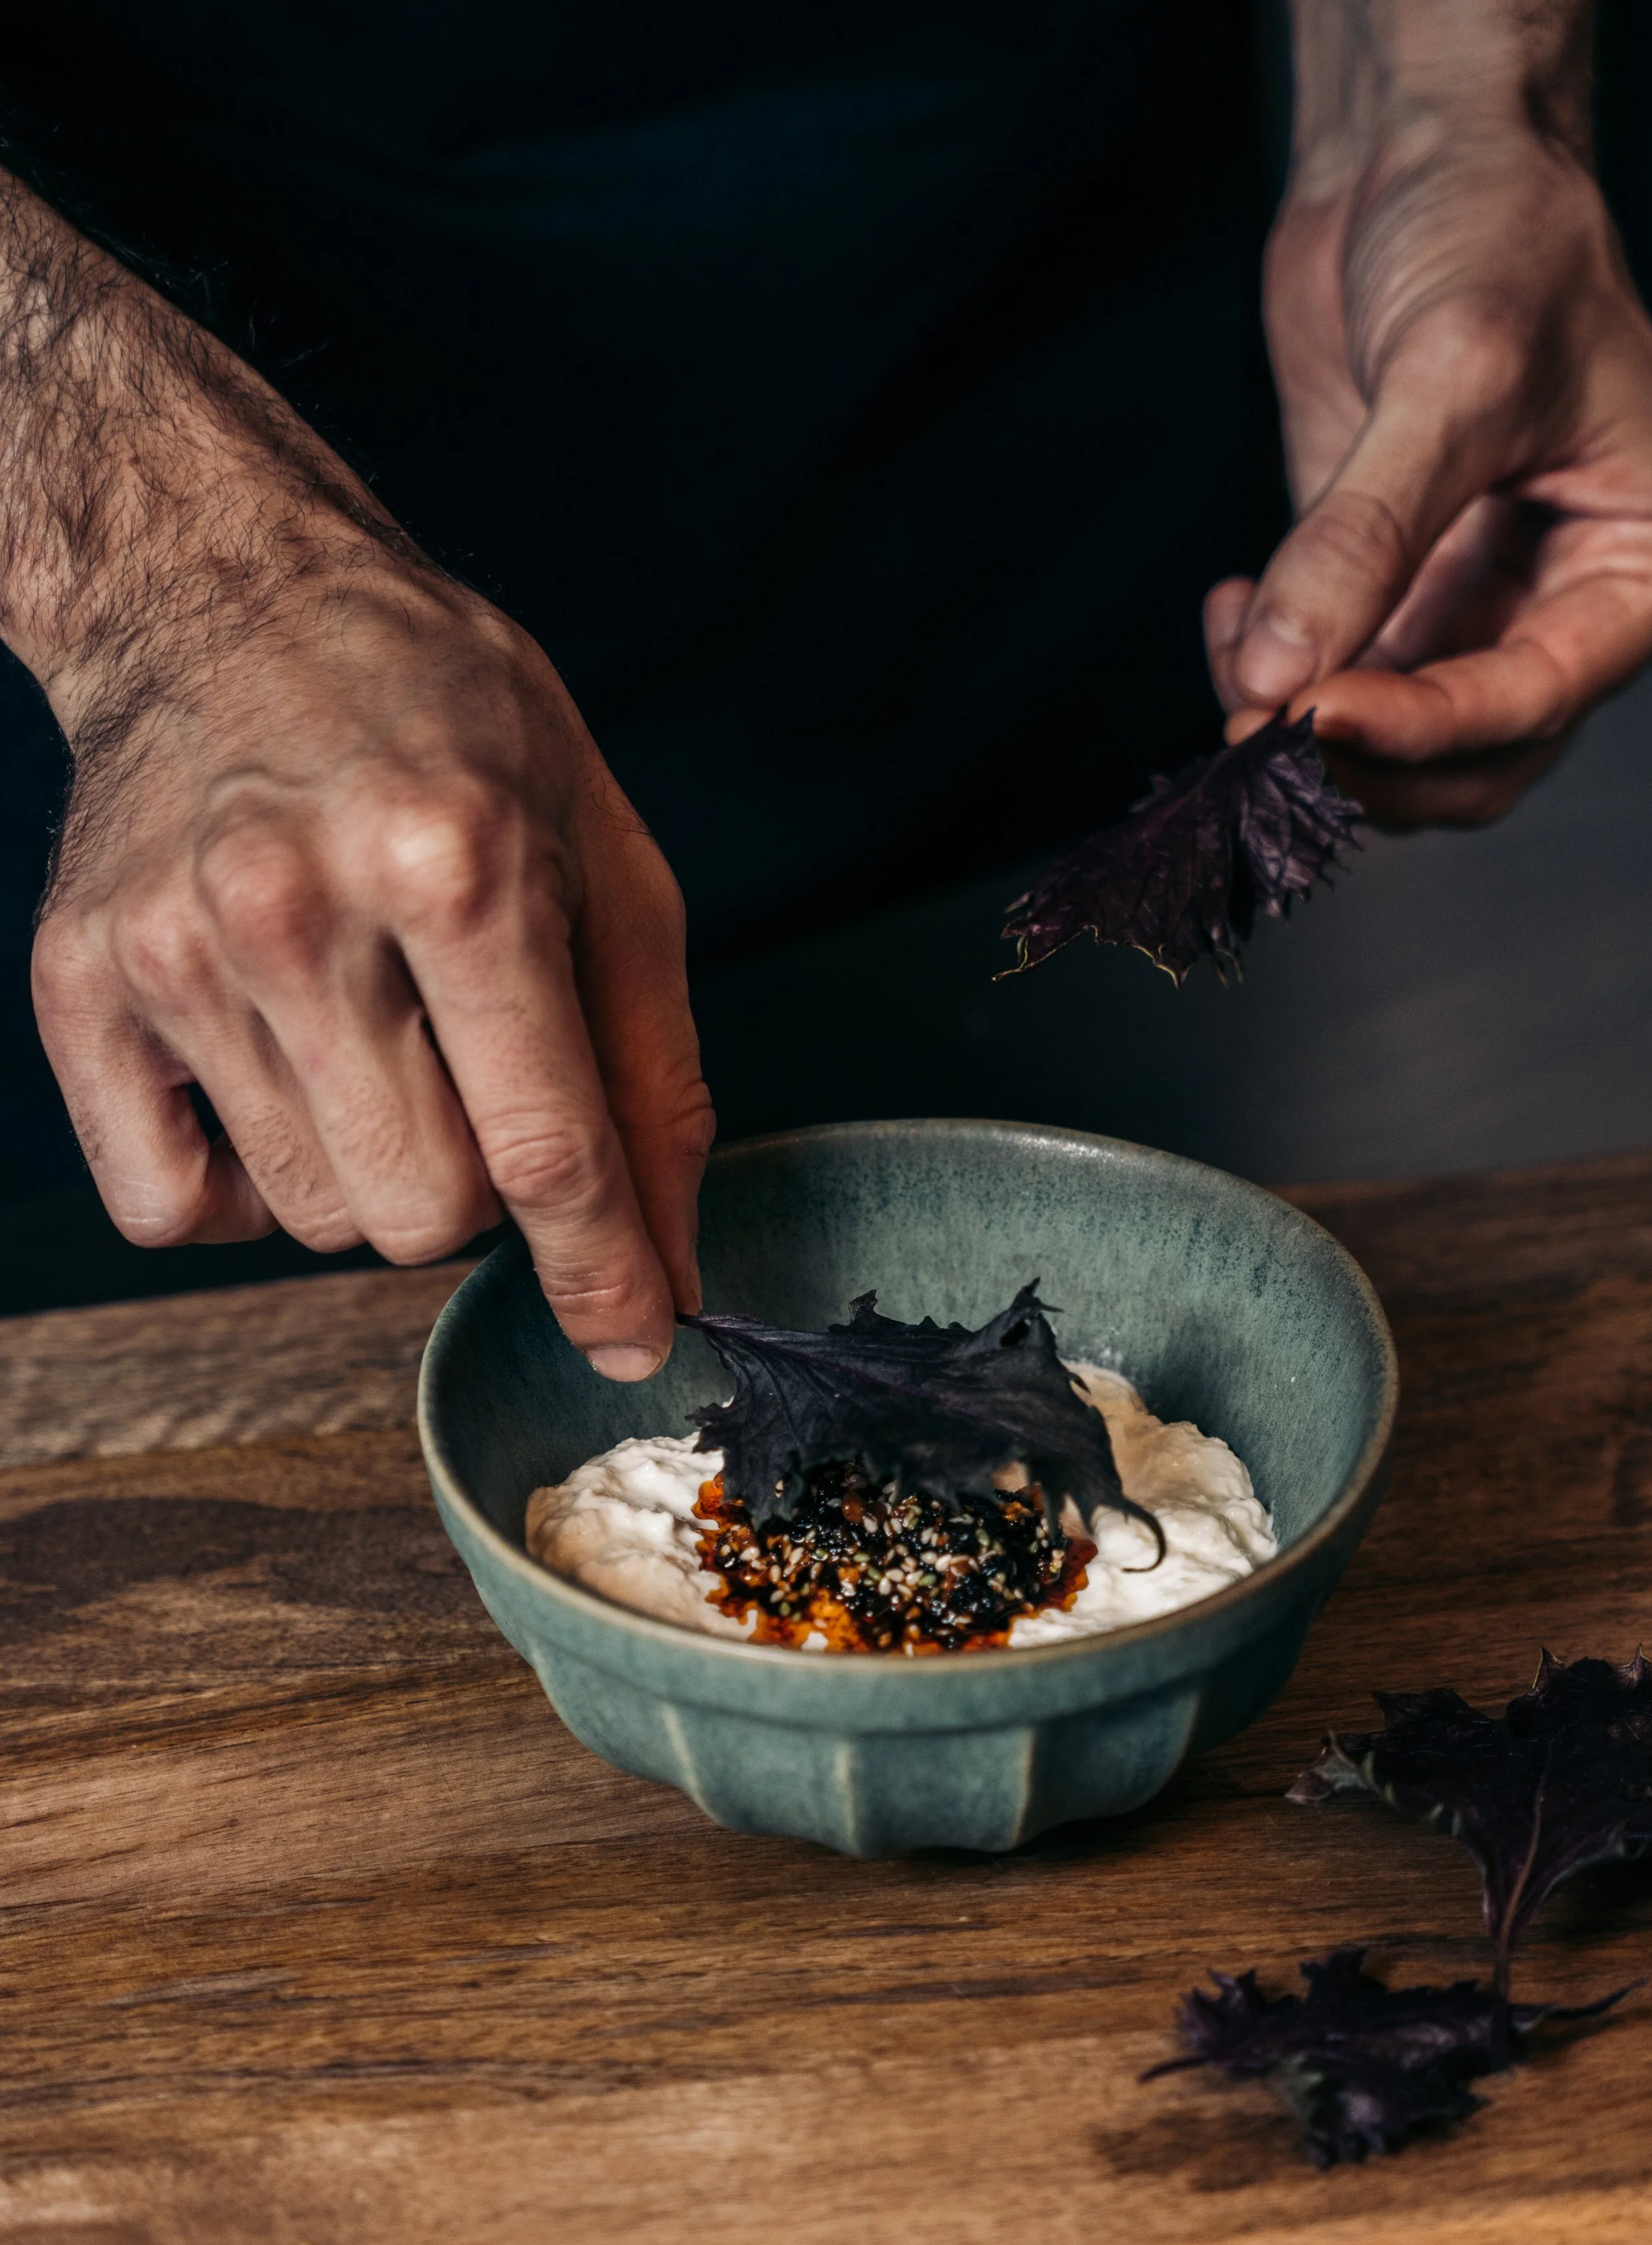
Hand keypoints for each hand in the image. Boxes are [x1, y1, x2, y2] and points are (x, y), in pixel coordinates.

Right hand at [0, 177, 710, 1376]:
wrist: (223, 596)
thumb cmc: (442, 717)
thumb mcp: (599, 846)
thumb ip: (650, 1062)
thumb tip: (672, 1257)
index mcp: (456, 858)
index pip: (543, 1146)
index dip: (604, 1271)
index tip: (636, 1339)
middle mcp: (297, 907)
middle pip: (421, 1212)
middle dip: (479, 1186)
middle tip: (468, 1068)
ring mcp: (171, 950)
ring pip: (311, 1219)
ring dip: (369, 1168)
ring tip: (367, 1030)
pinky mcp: (77, 984)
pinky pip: (169, 1210)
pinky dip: (238, 1185)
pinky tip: (273, 1073)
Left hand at [1206, 24, 1651, 826]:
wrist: (1427, 163)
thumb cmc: (1497, 236)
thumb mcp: (1453, 374)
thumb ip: (1368, 531)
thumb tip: (1281, 673)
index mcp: (1639, 567)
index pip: (1532, 700)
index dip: (1421, 728)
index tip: (1314, 719)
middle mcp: (1560, 605)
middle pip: (1467, 759)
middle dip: (1360, 758)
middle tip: (1258, 728)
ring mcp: (1468, 604)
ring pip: (1391, 743)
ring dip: (1301, 731)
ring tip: (1237, 659)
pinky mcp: (1384, 589)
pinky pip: (1327, 682)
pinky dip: (1266, 674)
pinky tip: (1231, 607)